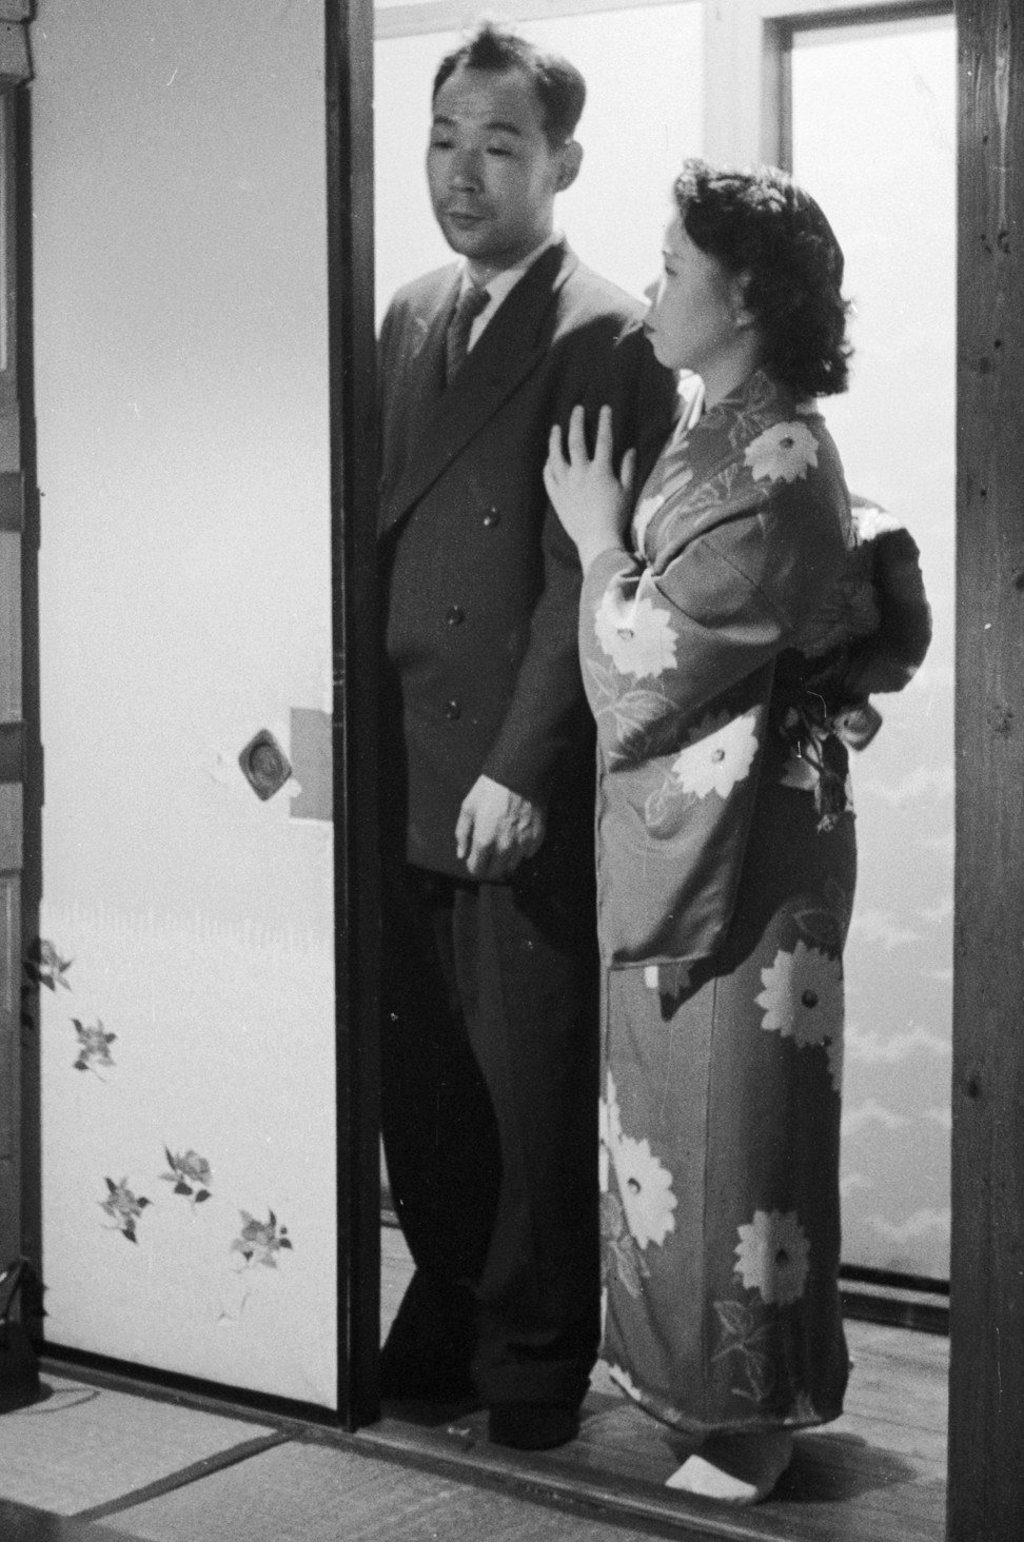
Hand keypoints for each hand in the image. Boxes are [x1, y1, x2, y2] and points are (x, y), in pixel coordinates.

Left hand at [455, 775, 545, 879]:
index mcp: (484, 841)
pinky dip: (522, 849)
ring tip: (503, 844)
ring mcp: (522, 845)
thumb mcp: (468, 807)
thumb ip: (462, 834)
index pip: (477, 869)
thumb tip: (461, 853)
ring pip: (512, 865)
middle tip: (487, 854)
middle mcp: (504, 848)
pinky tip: (517, 836)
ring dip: (506, 859)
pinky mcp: (536, 839)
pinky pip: (527, 854)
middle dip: (489, 865)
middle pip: (495, 872)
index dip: (473, 865)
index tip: (474, 858)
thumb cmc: (490, 789)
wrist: (520, 776)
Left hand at [543, 403, 636, 570]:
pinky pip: (549, 477)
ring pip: (556, 456)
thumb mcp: (628, 492)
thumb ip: (628, 469)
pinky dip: (548, 465)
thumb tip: (630, 450)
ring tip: (556, 428)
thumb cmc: (616, 517)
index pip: (604, 440)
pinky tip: (549, 459)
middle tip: (577, 409)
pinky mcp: (556, 496)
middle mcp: (580, 473)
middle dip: (577, 422)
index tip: (605, 408)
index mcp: (601, 470)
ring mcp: (566, 484)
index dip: (605, 422)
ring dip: (555, 440)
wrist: (597, 540)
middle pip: (576, 441)